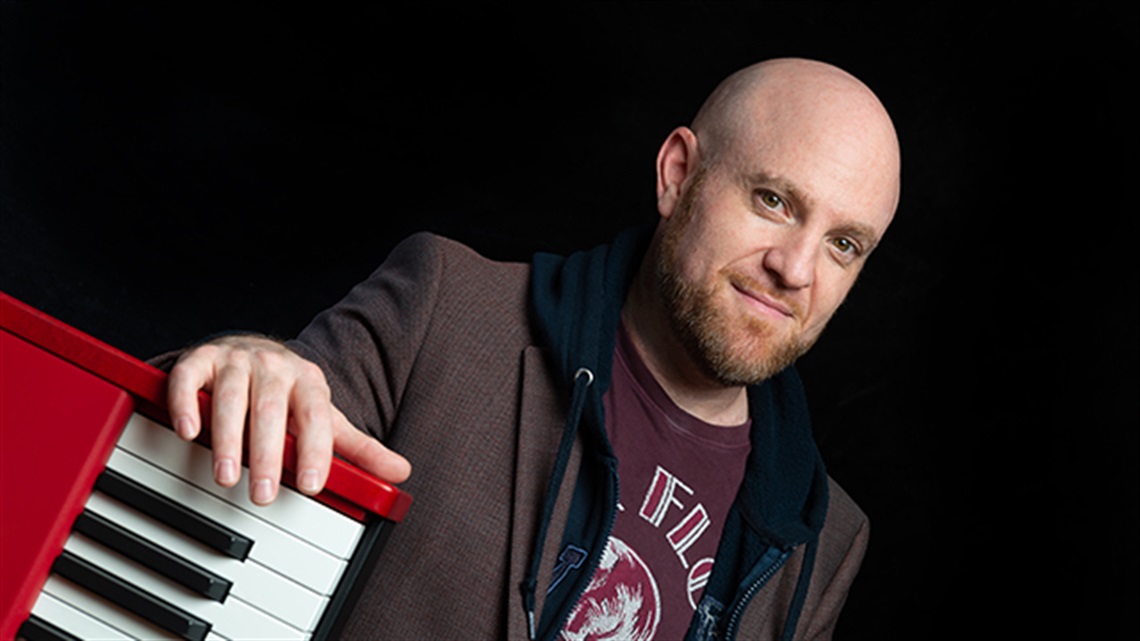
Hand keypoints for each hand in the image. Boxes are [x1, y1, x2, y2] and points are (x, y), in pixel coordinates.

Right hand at [166, 335, 410, 504]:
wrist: (254, 350)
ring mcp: (236, 361)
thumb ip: (359, 448)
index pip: (316, 417)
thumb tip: (402, 473)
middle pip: (271, 410)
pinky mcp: (201, 359)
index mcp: (309, 382)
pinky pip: (191, 377)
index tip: (310, 485)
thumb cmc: (290, 395)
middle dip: (267, 454)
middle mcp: (274, 367)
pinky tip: (188, 430)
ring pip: (231, 397)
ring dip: (227, 437)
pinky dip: (187, 402)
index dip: (315, 450)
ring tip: (224, 475)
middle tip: (262, 495)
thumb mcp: (326, 418)